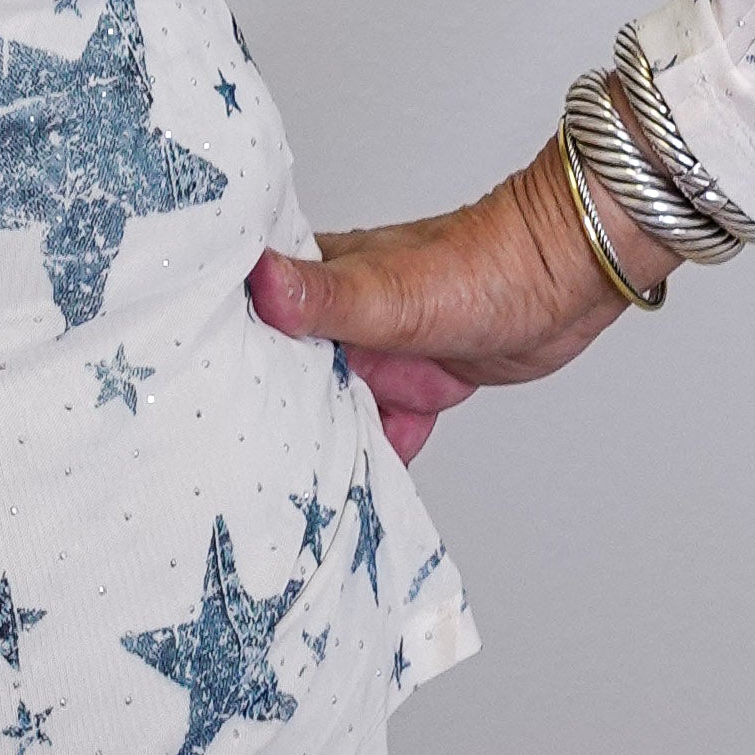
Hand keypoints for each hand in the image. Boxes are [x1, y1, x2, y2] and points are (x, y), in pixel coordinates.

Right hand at [247, 134, 669, 463]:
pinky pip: (382, 427)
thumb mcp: (393, 290)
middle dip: (274, 416)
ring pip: (336, 407)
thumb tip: (258, 280)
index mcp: (319, 279)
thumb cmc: (484, 265)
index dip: (223, 359)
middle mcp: (341, 314)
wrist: (567, 281)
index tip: (187, 404)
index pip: (252, 320)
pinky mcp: (416, 380)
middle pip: (289, 375)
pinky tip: (362, 482)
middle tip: (241, 472)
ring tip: (299, 489)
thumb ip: (325, 295)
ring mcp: (380, 349)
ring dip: (328, 442)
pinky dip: (376, 452)